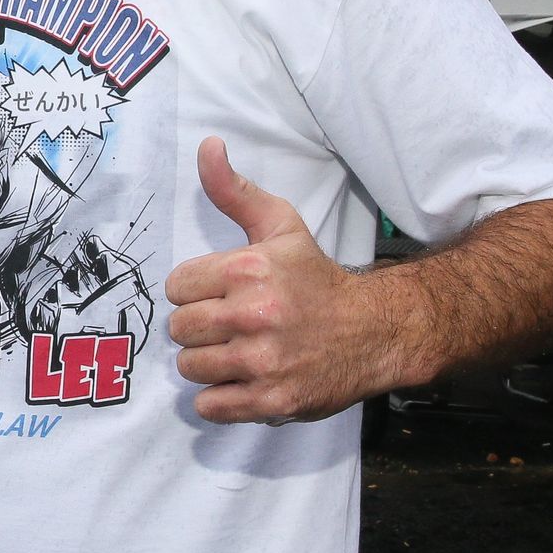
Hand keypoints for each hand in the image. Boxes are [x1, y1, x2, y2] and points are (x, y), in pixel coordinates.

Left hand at [165, 138, 385, 423]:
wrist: (376, 331)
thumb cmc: (317, 280)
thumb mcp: (280, 227)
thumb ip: (234, 192)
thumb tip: (207, 146)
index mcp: (249, 270)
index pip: (177, 287)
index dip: (195, 291)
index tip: (220, 294)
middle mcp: (254, 315)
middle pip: (180, 328)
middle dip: (200, 328)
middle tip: (230, 325)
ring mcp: (263, 362)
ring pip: (191, 367)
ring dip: (208, 364)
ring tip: (238, 352)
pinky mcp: (272, 400)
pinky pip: (211, 406)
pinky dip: (221, 398)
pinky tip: (243, 380)